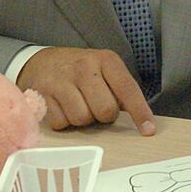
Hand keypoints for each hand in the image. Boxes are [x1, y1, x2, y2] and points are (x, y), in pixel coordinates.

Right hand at [17, 47, 155, 134]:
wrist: (41, 61)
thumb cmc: (81, 70)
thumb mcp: (105, 70)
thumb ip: (121, 91)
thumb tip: (141, 121)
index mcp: (106, 60)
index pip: (128, 89)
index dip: (140, 112)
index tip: (148, 130)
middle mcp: (84, 67)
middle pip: (105, 110)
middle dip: (104, 115)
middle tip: (96, 105)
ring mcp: (61, 80)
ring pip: (82, 119)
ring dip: (83, 119)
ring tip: (78, 104)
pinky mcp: (43, 94)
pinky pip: (62, 123)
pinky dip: (64, 121)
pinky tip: (63, 107)